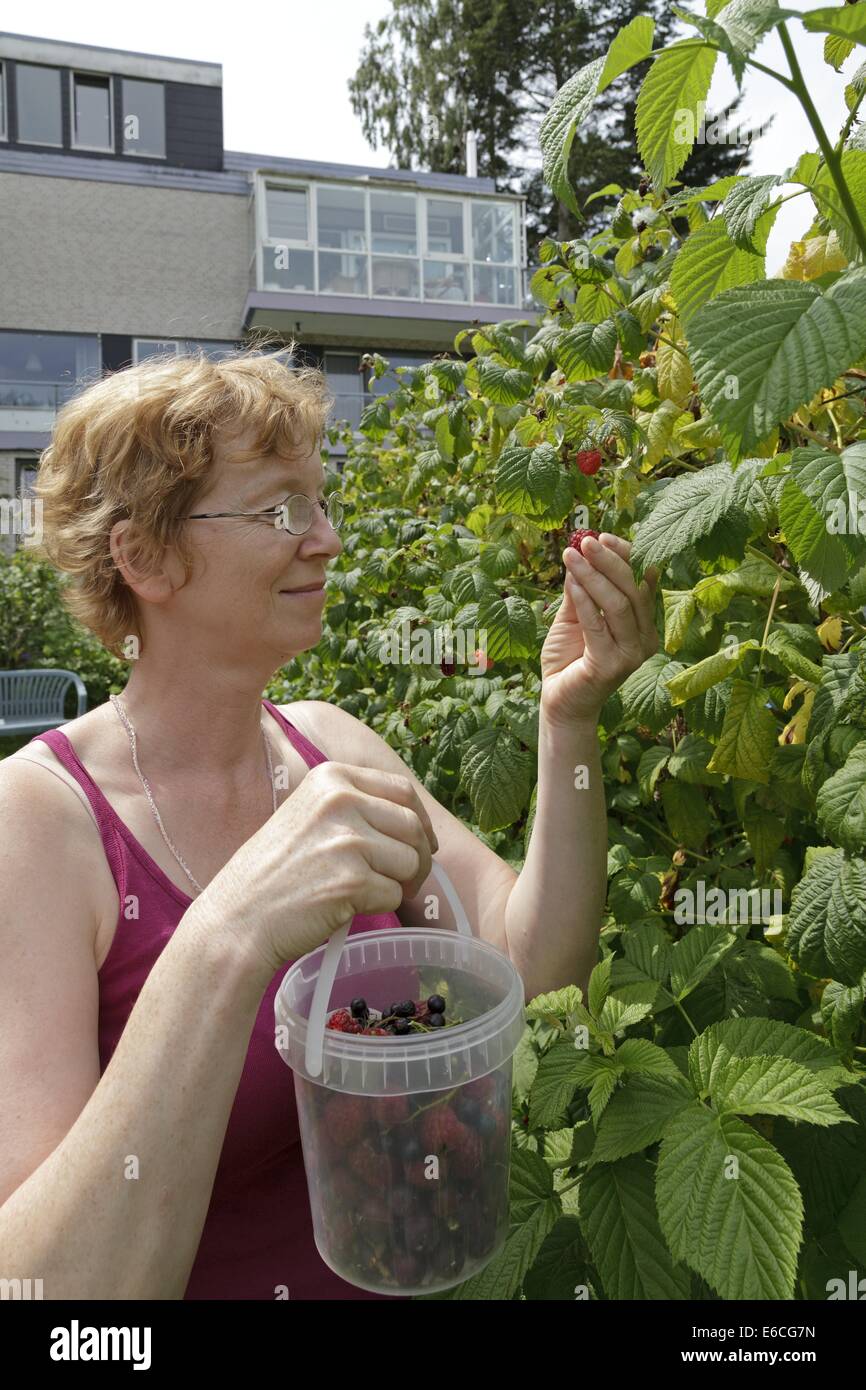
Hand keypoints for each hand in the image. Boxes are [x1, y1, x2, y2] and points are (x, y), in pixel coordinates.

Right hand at [189, 761, 438, 978]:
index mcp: (331, 778)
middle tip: (404, 880)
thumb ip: (353, 807)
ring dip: (399, 884)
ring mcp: (347, 839)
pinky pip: (393, 895)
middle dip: (418, 858)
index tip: (422, 841)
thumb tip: (415, 823)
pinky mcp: (352, 880)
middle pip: (413, 826)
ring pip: (411, 862)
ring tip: (366, 893)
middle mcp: (341, 800)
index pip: (401, 790)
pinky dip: (379, 906)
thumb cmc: (273, 872)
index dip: (419, 819)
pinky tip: (347, 906)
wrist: (237, 916)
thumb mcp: (308, 814)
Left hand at [540, 533, 659, 727]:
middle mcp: (645, 639)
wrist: (560, 702)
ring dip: (594, 576)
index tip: (603, 536)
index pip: (642, 582)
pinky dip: (584, 599)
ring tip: (572, 555)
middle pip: (633, 590)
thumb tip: (581, 550)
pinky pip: (598, 624)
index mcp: (644, 625)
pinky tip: (572, 580)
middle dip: (609, 561)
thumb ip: (581, 588)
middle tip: (586, 540)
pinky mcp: (612, 666)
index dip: (626, 556)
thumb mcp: (574, 615)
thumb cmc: (568, 658)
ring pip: (618, 604)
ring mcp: (632, 654)